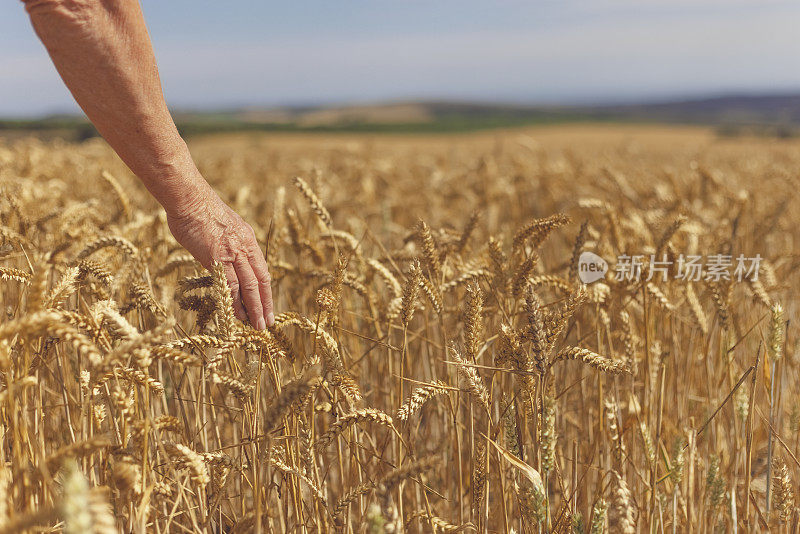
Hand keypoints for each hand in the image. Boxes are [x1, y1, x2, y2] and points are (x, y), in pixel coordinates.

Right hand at [166, 188, 273, 328]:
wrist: (189, 198)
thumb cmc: (199, 210)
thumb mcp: (223, 228)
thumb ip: (228, 245)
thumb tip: (225, 260)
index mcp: (248, 240)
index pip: (262, 271)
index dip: (266, 291)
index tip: (268, 307)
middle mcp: (245, 247)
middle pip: (260, 281)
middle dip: (264, 304)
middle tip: (267, 323)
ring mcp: (232, 253)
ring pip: (248, 286)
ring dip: (253, 308)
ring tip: (256, 325)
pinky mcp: (217, 258)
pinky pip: (229, 285)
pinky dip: (234, 301)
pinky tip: (236, 314)